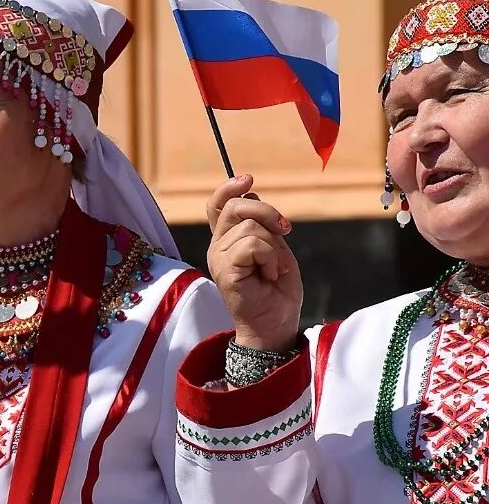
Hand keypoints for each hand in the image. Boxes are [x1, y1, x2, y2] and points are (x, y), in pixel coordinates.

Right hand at [206, 174, 301, 351]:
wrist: (276, 325)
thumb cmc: (277, 291)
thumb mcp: (275, 249)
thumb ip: (262, 225)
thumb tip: (251, 192)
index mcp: (227, 239)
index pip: (217, 204)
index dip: (229, 187)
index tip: (248, 178)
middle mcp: (218, 246)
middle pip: (234, 206)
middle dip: (266, 211)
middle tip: (285, 230)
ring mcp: (219, 258)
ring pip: (249, 227)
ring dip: (274, 246)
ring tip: (276, 268)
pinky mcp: (224, 271)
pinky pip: (252, 245)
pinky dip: (271, 258)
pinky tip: (271, 275)